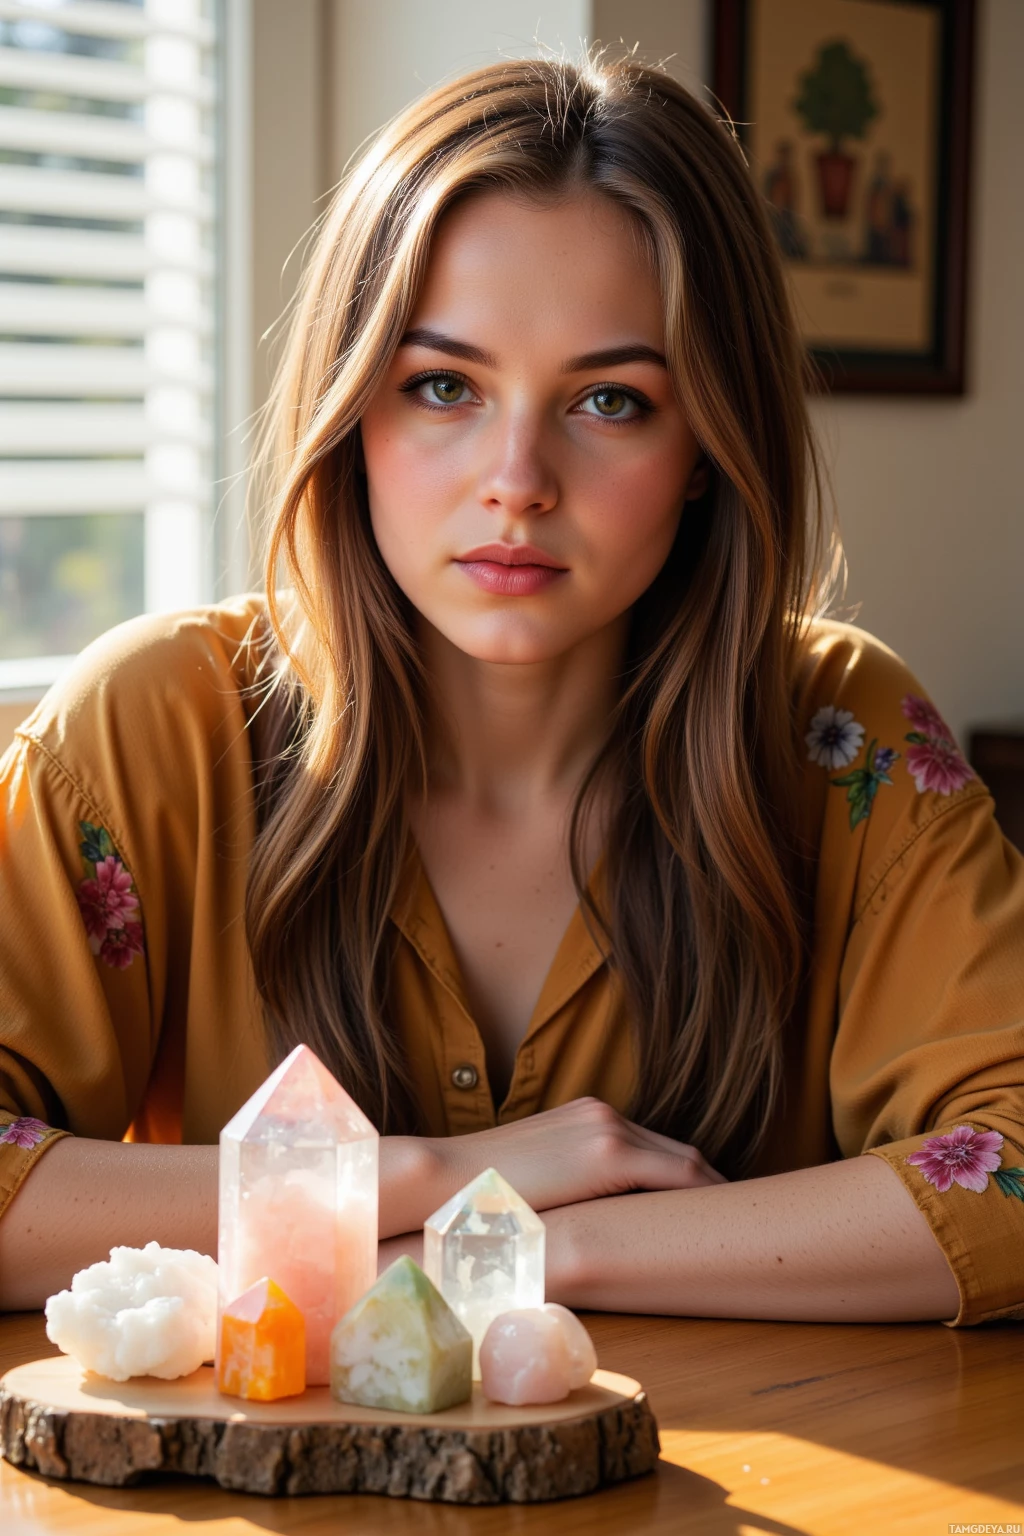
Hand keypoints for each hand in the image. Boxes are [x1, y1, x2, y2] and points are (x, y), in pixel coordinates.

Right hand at [427, 1097, 726, 1214]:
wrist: (441, 1181)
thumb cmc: (476, 1196)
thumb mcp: (531, 1185)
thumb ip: (564, 1192)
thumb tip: (580, 1228)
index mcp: (583, 1118)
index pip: (651, 1148)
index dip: (686, 1180)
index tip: (709, 1209)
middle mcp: (601, 1114)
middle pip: (675, 1151)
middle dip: (710, 1185)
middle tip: (741, 1220)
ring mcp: (607, 1128)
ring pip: (684, 1159)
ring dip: (714, 1191)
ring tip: (741, 1226)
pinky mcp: (608, 1153)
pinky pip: (676, 1173)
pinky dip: (705, 1194)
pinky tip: (721, 1223)